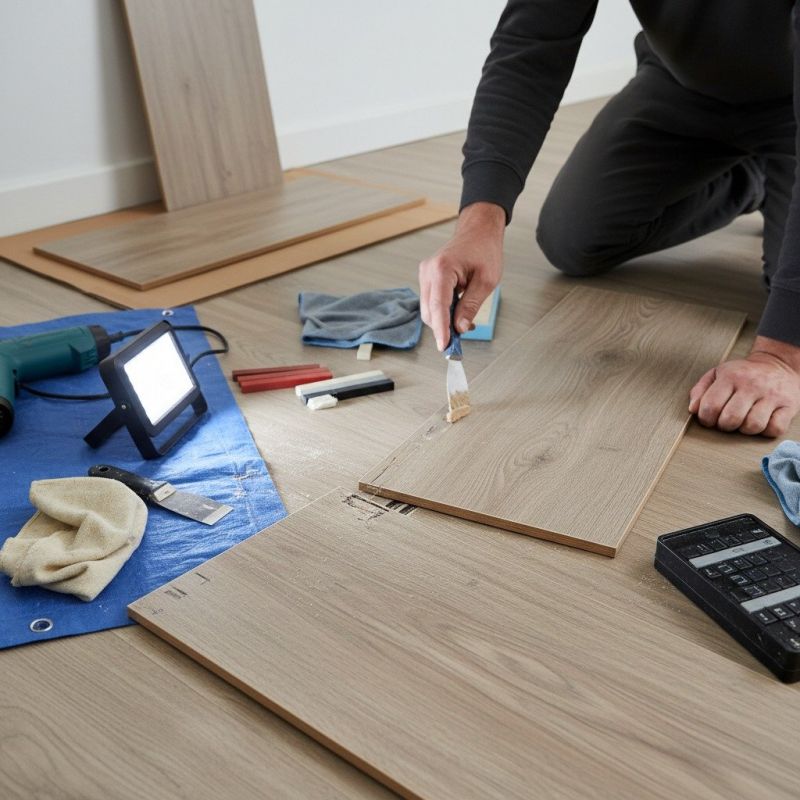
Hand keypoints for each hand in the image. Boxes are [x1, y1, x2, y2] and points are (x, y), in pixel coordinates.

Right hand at [419, 202, 504, 350]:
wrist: (478, 231)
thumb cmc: (484, 249)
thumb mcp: (486, 281)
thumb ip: (471, 306)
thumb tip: (460, 328)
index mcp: (442, 269)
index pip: (438, 306)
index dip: (441, 329)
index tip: (445, 346)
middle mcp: (428, 271)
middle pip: (429, 311)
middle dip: (443, 328)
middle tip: (461, 341)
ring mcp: (425, 274)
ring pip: (429, 309)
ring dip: (443, 321)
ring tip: (464, 324)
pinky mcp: (427, 278)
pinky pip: (432, 302)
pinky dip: (443, 312)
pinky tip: (457, 314)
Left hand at [688, 336, 799, 436]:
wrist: (778, 364)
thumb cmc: (743, 374)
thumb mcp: (717, 374)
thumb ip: (700, 391)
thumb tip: (693, 410)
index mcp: (730, 376)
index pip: (710, 406)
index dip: (705, 419)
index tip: (709, 419)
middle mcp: (751, 385)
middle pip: (730, 419)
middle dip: (724, 426)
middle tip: (727, 422)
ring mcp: (772, 395)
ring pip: (752, 426)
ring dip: (745, 429)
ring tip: (744, 421)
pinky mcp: (789, 405)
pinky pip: (774, 429)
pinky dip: (766, 431)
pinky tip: (762, 422)